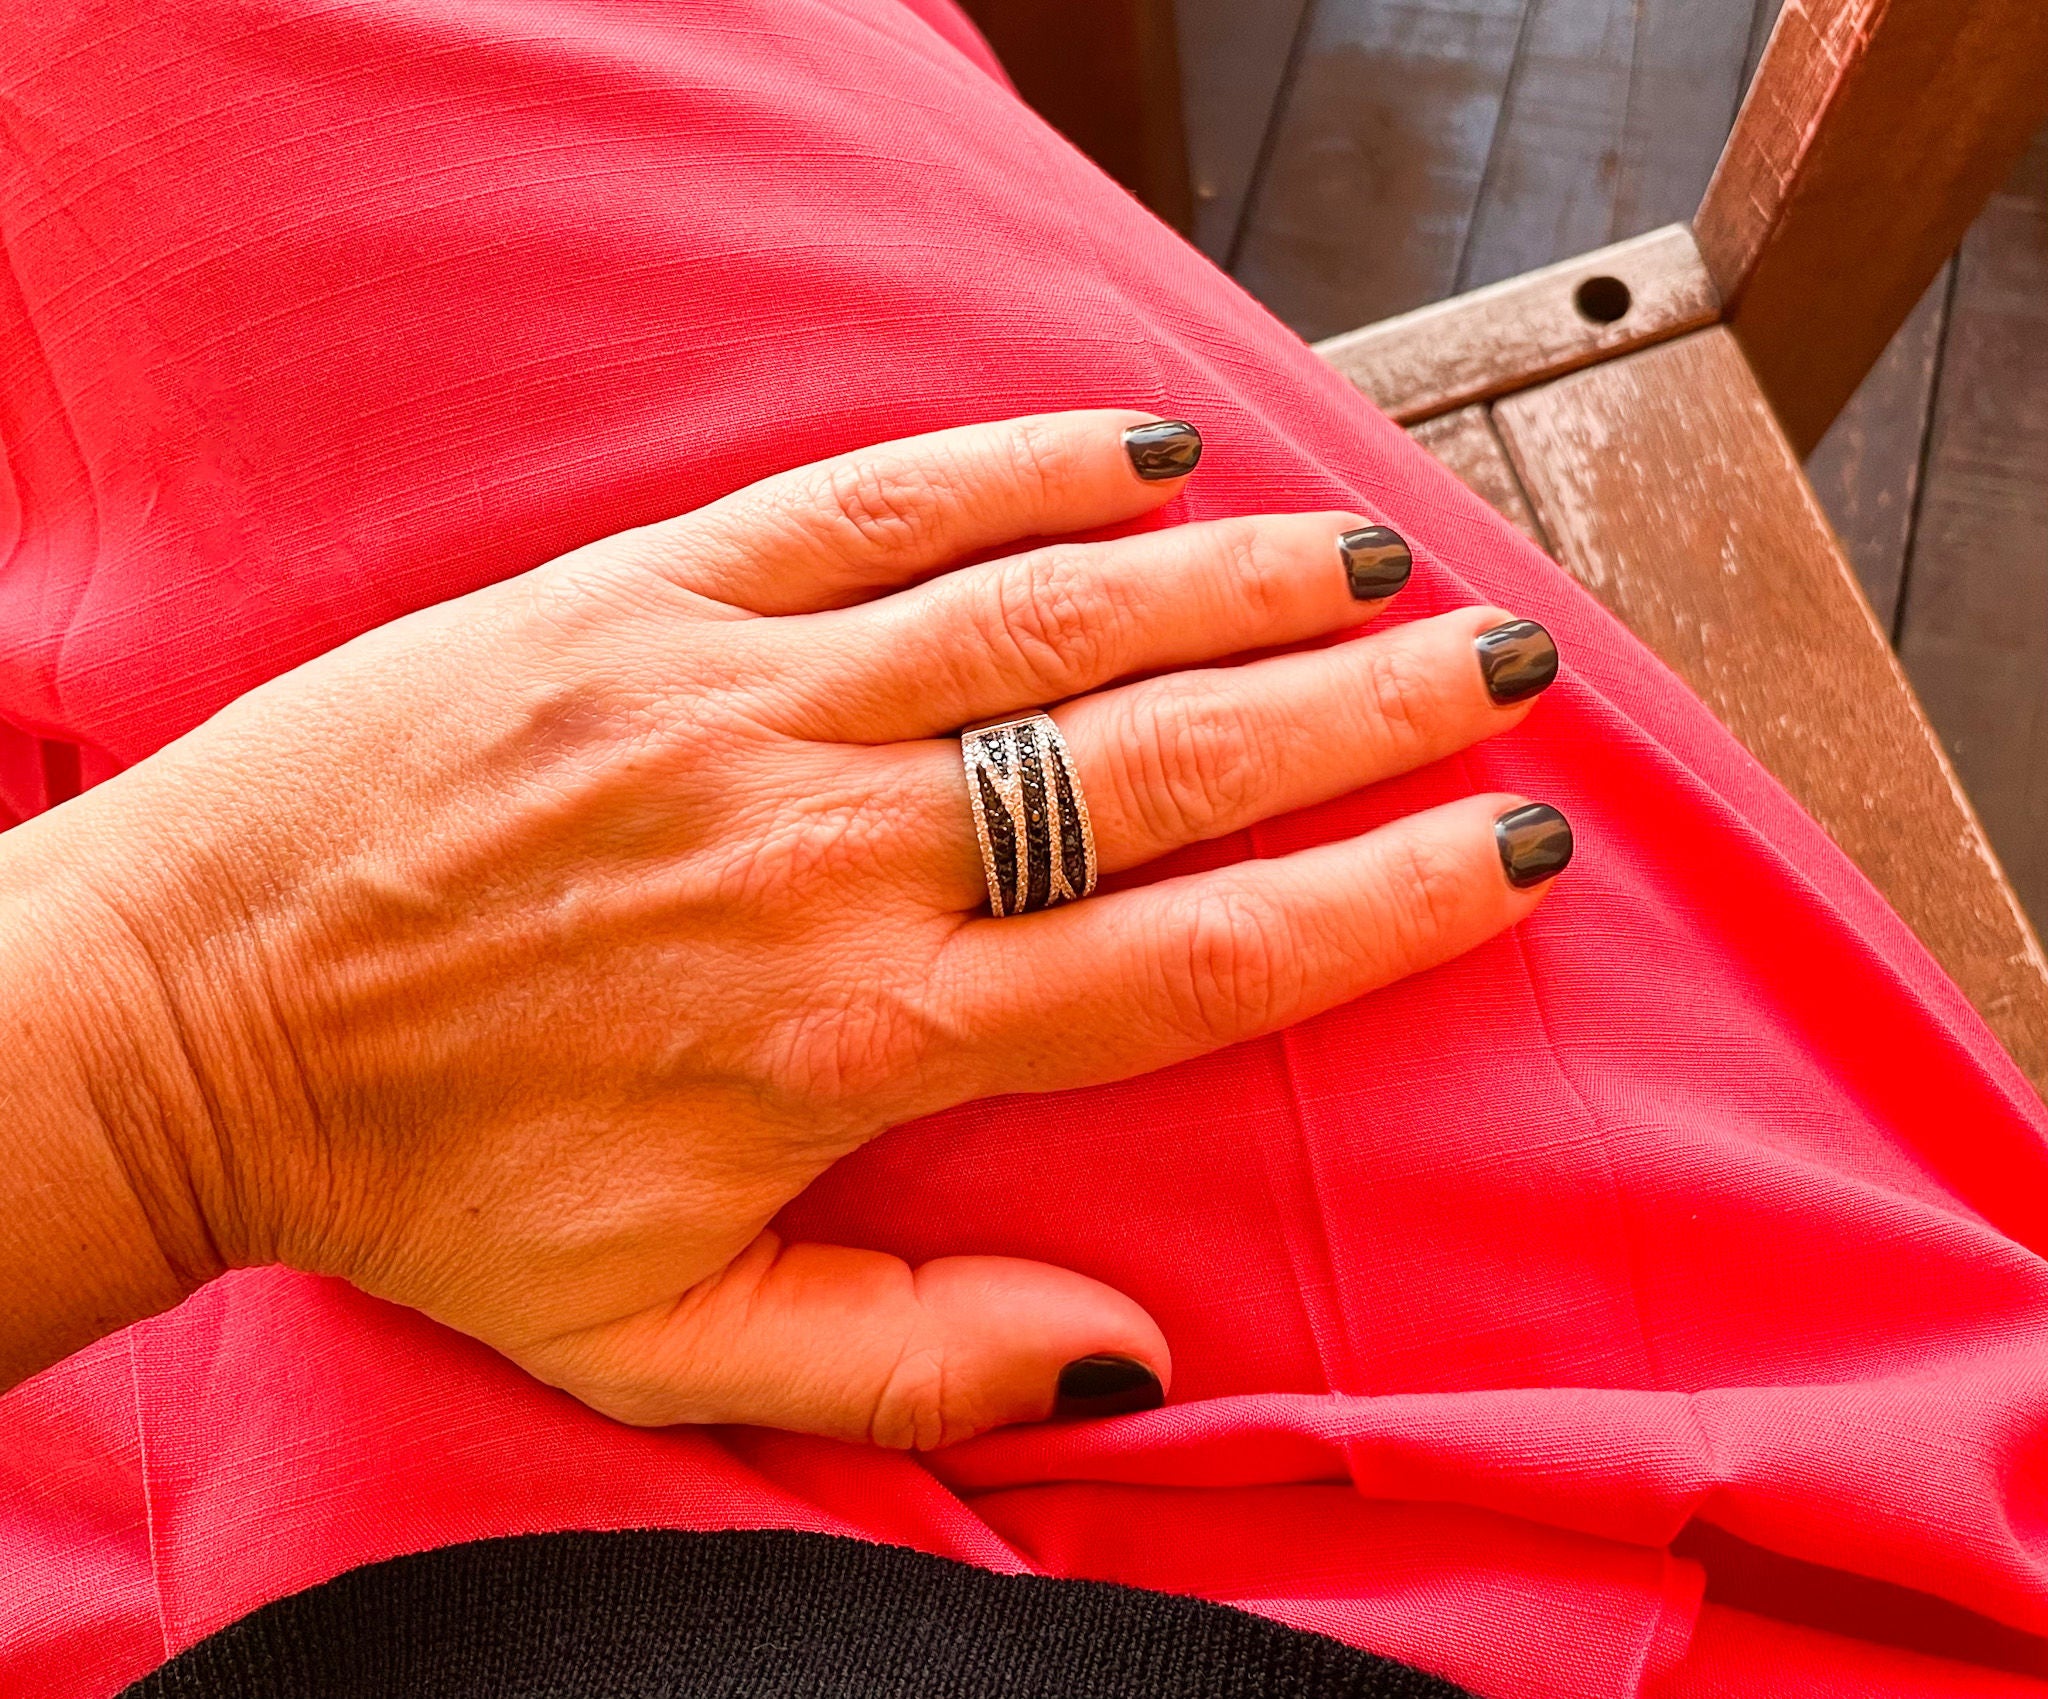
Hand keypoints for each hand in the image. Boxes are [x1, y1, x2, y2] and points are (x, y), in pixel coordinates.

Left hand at [9, 411, 1567, 1442]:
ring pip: (1045, 615)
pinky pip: (870, 508)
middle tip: (1500, 669)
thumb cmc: (436, 1184)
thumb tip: (1133, 1351)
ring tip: (1369, 566)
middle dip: (1363, 717)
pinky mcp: (639, 595)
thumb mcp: (665, 1341)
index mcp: (861, 1043)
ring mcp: (737, 703)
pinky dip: (1018, 470)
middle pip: (1160, 766)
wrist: (198, 1011)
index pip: (1189, 961)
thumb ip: (910, 1352)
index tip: (1511, 852)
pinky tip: (1142, 458)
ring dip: (1234, 581)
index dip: (1379, 904)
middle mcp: (829, 855)